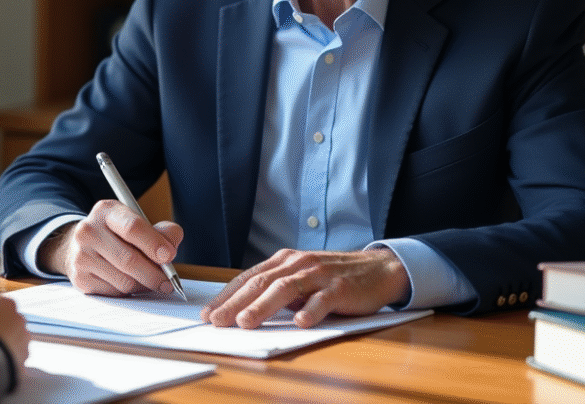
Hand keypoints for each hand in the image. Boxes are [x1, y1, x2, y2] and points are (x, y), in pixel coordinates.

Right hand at [37, 200, 183, 296]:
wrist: (83, 246)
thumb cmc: (119, 235)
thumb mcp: (139, 223)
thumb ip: (162, 232)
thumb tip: (171, 249)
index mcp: (106, 211)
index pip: (132, 227)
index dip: (153, 243)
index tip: (169, 255)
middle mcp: (88, 231)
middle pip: (128, 259)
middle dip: (154, 273)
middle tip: (168, 281)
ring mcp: (81, 255)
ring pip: (124, 280)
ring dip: (143, 285)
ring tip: (150, 280)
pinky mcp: (80, 278)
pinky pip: (114, 292)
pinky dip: (128, 292)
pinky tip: (130, 282)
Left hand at [201, 247, 410, 328]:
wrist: (376, 269)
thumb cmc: (331, 277)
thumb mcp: (300, 277)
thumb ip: (277, 289)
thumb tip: (243, 309)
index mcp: (284, 261)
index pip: (249, 278)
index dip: (227, 295)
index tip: (209, 312)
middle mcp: (298, 264)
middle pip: (261, 283)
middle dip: (235, 303)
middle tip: (216, 321)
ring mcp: (319, 275)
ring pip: (286, 290)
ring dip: (263, 307)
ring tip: (245, 322)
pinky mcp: (340, 289)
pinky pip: (322, 300)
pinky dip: (310, 311)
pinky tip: (300, 323)